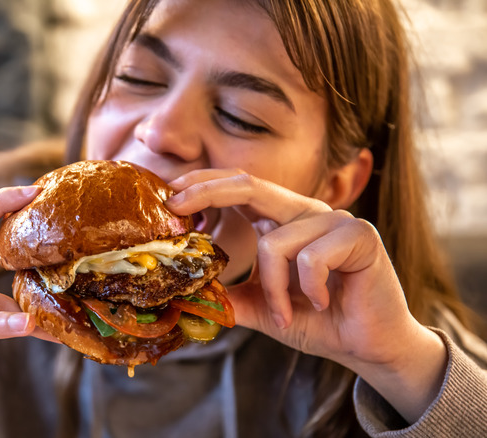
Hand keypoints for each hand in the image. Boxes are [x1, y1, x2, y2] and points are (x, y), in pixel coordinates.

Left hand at [167, 169, 446, 422]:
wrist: (368, 346)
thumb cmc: (318, 321)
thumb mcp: (262, 308)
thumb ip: (231, 296)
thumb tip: (188, 293)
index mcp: (282, 220)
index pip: (238, 188)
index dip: (202, 186)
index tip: (168, 198)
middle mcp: (305, 212)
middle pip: (249, 185)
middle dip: (206, 192)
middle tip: (174, 208)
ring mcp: (333, 219)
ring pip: (275, 242)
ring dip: (272, 289)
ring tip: (285, 315)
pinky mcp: (359, 235)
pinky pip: (310, 258)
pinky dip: (306, 289)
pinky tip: (321, 302)